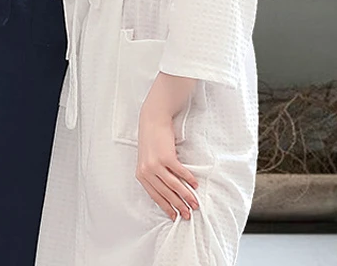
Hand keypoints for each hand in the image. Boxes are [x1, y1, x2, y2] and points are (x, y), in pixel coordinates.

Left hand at [136, 103, 199, 220]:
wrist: (153, 120)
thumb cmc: (151, 139)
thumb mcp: (147, 159)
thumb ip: (153, 175)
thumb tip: (168, 191)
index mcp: (141, 174)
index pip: (155, 196)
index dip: (166, 207)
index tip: (175, 216)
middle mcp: (147, 171)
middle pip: (166, 194)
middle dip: (178, 206)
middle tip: (188, 214)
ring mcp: (156, 164)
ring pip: (174, 186)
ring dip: (186, 196)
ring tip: (195, 203)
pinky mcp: (166, 157)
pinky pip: (180, 173)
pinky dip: (189, 179)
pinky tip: (195, 185)